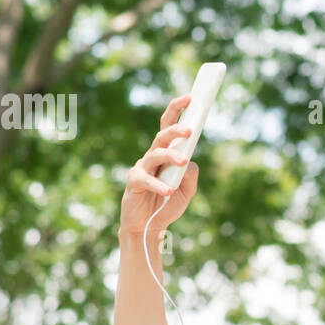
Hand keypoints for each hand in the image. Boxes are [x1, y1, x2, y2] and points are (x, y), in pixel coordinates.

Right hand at [119, 94, 199, 237]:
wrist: (148, 227)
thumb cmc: (167, 205)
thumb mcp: (186, 191)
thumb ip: (191, 176)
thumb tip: (190, 161)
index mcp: (166, 154)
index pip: (169, 127)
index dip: (178, 111)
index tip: (191, 97)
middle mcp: (153, 157)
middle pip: (162, 136)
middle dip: (175, 130)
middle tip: (189, 129)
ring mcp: (142, 169)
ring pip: (155, 155)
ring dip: (170, 156)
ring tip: (182, 161)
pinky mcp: (134, 184)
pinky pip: (146, 180)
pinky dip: (159, 185)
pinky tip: (169, 190)